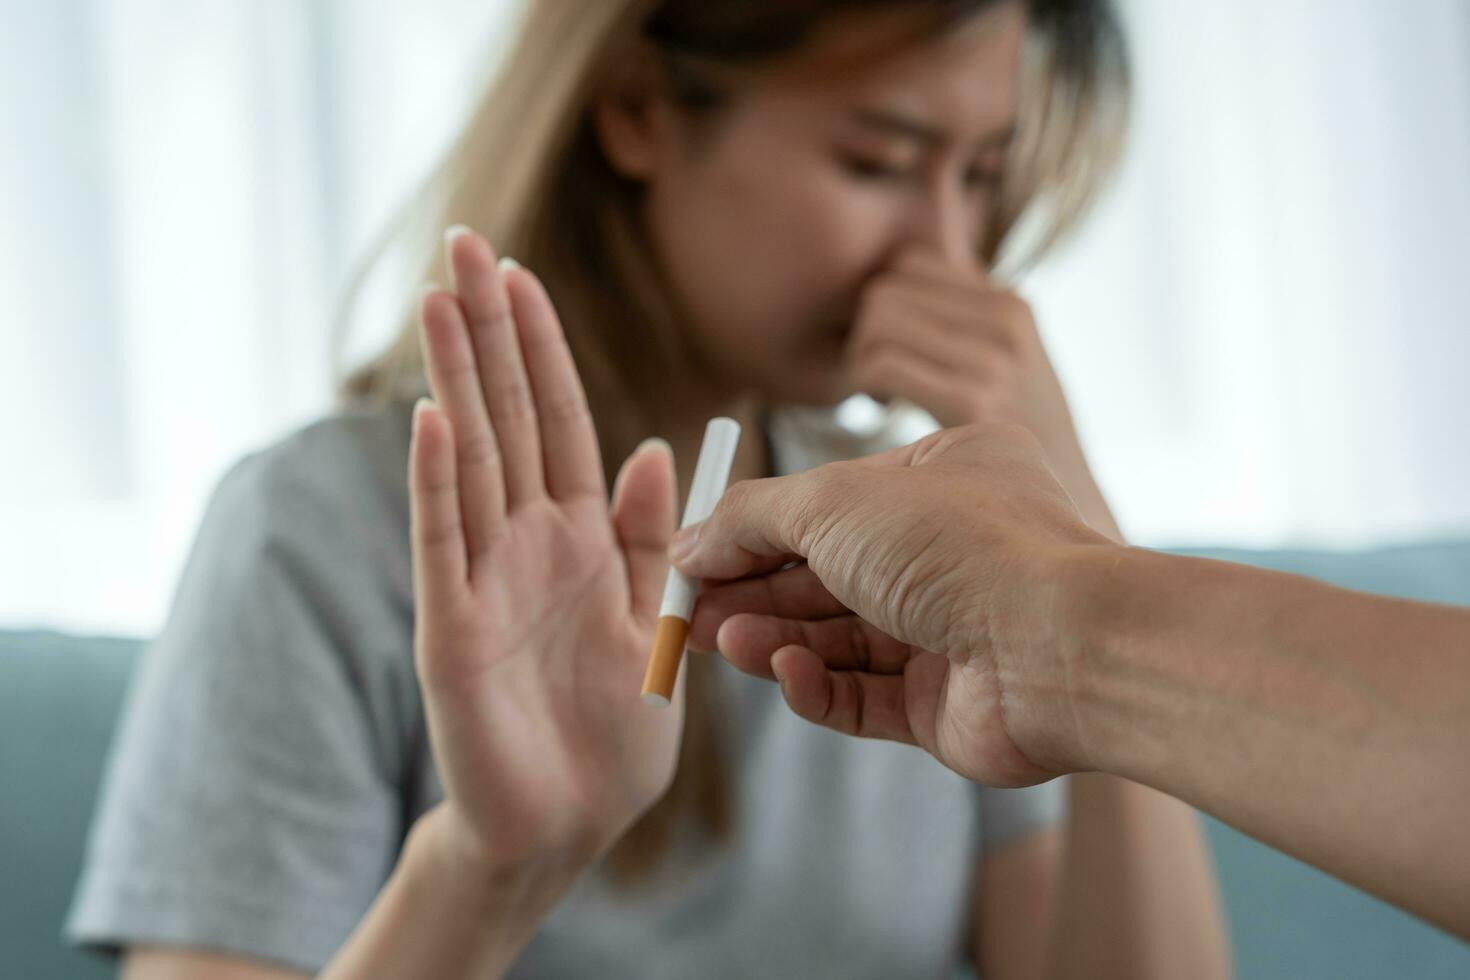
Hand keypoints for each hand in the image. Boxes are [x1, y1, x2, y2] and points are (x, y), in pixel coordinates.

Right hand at [409, 230, 679, 874]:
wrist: (565, 827)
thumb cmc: (608, 736)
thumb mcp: (652, 628)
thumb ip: (646, 542)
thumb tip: (649, 447)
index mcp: (581, 538)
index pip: (560, 422)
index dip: (543, 349)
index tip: (522, 275)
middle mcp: (526, 544)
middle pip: (508, 419)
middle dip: (489, 333)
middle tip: (464, 244)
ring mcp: (483, 580)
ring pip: (469, 461)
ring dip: (457, 381)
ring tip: (439, 300)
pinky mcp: (452, 631)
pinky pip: (444, 546)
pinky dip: (437, 484)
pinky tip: (431, 418)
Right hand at [673, 424, 1114, 786]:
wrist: (1064, 646)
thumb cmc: (962, 546)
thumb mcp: (833, 501)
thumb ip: (751, 518)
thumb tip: (688, 542)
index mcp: (940, 477)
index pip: (824, 503)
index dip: (751, 529)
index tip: (687, 557)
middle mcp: (948, 550)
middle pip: (823, 575)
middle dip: (751, 592)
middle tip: (686, 614)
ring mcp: (949, 629)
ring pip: (838, 637)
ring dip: (775, 637)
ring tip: (722, 643)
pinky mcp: (945, 702)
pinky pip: (864, 695)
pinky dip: (818, 685)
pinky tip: (785, 673)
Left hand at [848, 248, 1116, 536]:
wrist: (1070, 520)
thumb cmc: (1021, 450)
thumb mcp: (1012, 368)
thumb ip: (966, 318)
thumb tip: (917, 256)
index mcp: (1011, 304)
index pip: (909, 260)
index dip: (884, 302)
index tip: (890, 348)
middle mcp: (1007, 321)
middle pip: (885, 287)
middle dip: (864, 333)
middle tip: (875, 381)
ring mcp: (995, 360)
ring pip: (877, 318)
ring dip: (860, 359)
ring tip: (880, 397)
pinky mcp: (975, 403)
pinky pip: (882, 362)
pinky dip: (864, 384)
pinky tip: (880, 412)